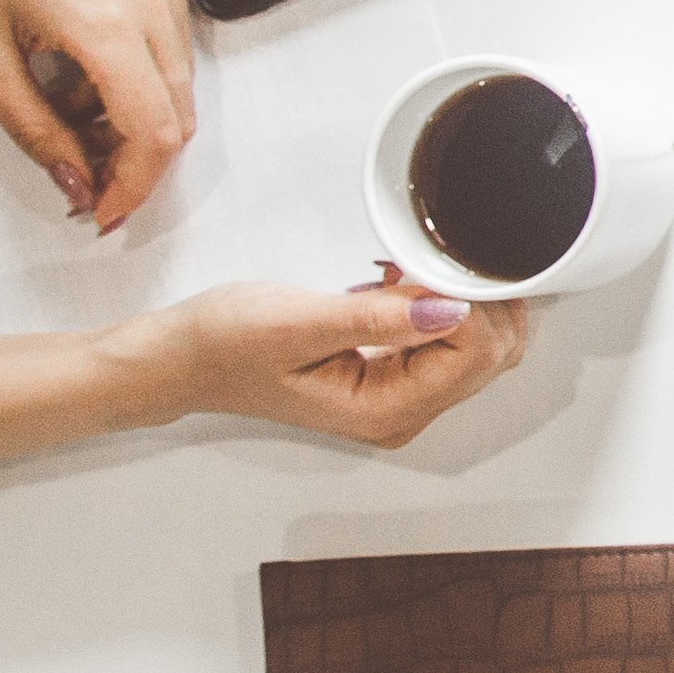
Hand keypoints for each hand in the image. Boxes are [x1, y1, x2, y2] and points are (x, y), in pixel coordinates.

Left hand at [0, 0, 192, 224]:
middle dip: (133, 164)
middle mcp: (152, 0)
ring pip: (177, 88)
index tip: (101, 213)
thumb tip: (74, 183)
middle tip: (83, 185)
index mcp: (107, 22)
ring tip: (67, 125)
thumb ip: (33, 130)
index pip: (152, 133)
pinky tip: (82, 81)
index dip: (132, 187)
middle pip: (176, 117)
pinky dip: (136, 84)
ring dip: (132, 125)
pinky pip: (169, 50)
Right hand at [125, 273, 530, 449]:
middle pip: (490, 357)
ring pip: (480, 349)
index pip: (472, 356)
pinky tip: (404, 283)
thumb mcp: (298, 321)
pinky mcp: (395, 378)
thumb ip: (379, 318)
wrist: (183, 360)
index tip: (436, 261)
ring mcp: (402, 399)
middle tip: (431, 257)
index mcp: (384, 412)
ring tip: (410, 269)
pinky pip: (451, 343)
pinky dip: (445, 306)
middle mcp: (402, 415)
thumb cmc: (225, 344)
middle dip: (479, 300)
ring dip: (463, 300)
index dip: (470, 301)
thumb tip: (451, 310)